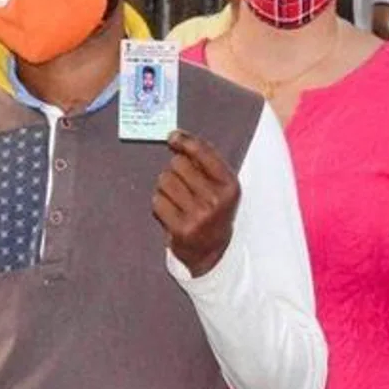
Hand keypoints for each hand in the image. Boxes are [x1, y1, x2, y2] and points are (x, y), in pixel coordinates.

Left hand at [153, 131, 240, 277]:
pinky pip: (157, 201)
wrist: (212, 251)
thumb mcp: (220, 187)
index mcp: (230, 186)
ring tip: (176, 199)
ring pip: (164, 181)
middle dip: (175, 170)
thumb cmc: (213, 211)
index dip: (185, 141)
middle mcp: (217, 199)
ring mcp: (199, 215)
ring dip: (165, 186)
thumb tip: (176, 137)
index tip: (173, 137)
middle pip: (178, 164)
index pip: (204, 153)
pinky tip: (171, 211)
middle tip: (181, 183)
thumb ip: (204, 162)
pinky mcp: (181, 229)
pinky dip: (160, 203)